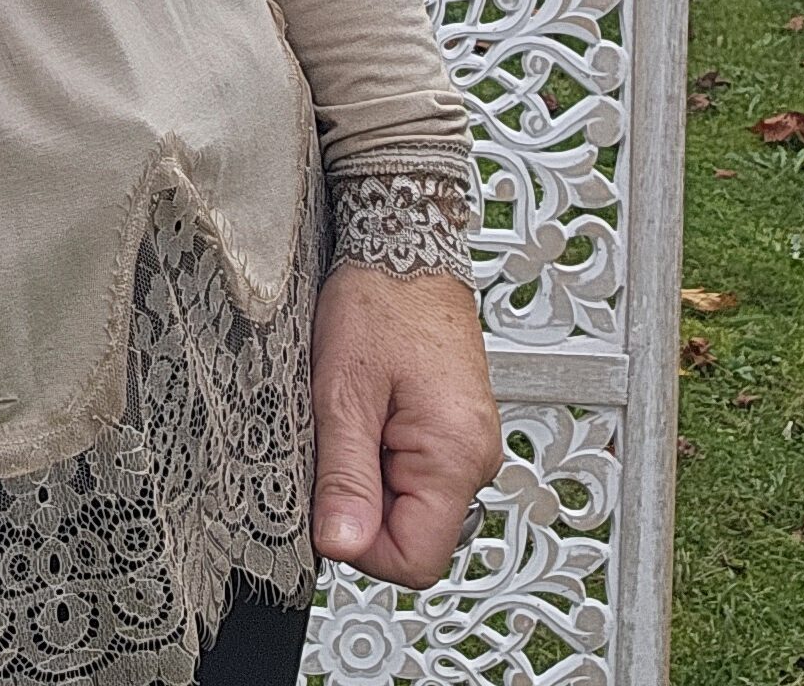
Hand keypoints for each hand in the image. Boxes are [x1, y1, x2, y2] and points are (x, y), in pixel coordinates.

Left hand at [309, 264, 503, 585]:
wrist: (402, 242)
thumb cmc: (377, 300)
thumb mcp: (342, 392)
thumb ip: (344, 476)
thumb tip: (340, 547)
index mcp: (456, 457)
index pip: (415, 561)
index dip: (361, 545)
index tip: (327, 503)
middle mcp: (476, 458)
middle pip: (412, 534)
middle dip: (361, 504)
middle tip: (334, 439)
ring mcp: (467, 444)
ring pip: (409, 503)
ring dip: (367, 475)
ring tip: (350, 416)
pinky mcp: (453, 430)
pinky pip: (412, 471)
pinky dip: (378, 452)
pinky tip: (363, 409)